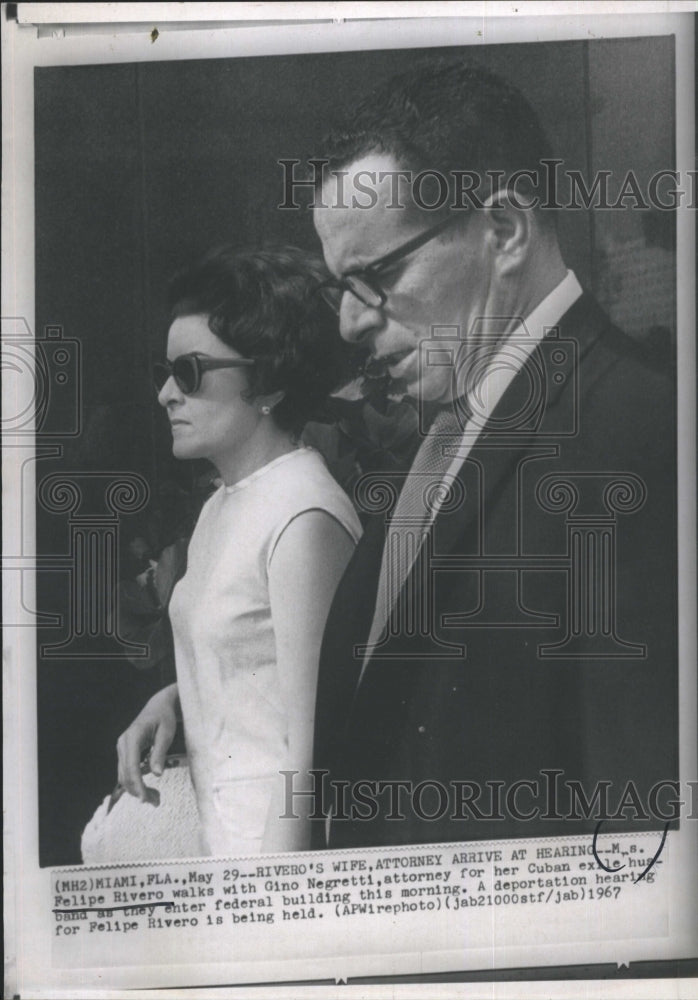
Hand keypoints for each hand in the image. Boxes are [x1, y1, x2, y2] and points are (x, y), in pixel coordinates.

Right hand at [116, 684, 177, 802]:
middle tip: (156, 802)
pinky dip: (135, 782)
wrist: (158, 707)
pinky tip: (148, 790)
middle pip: (125, 774)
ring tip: (154, 799)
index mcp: (132, 737)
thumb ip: (160, 753)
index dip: (137, 784)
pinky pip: (126, 772)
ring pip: (124, 776)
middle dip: (138, 790)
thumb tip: (157, 774)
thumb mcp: (166, 734)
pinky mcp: (125, 753)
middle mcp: (122, 743)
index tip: (145, 799)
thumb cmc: (165, 718)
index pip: (131, 766)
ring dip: (136, 789)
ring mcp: (121, 748)